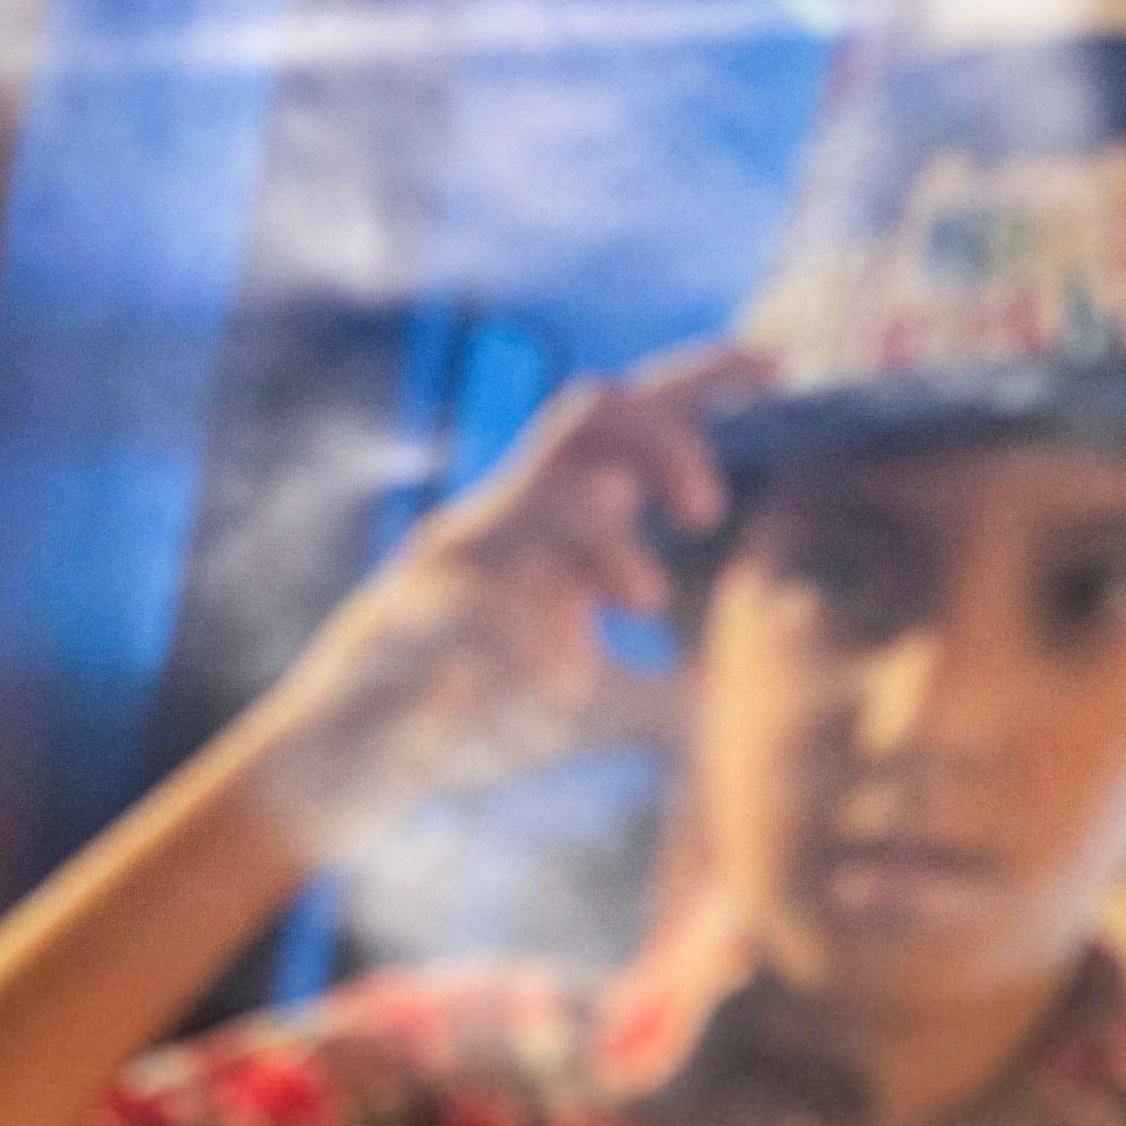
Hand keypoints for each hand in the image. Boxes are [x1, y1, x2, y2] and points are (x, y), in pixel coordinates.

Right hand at [237, 338, 766, 832]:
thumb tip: (726, 696)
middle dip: (665, 444)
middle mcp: (506, 516)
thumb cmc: (470, 719)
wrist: (346, 762)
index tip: (780, 363)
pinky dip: (535, 627)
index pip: (631, 417)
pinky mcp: (411, 610)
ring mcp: (455, 557)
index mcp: (551, 523)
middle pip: (591, 413)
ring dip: (602, 529)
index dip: (705, 376)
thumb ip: (655, 692)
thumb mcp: (587, 704)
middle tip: (708, 514)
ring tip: (646, 598)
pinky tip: (570, 670)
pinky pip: (478, 589)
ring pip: (537, 486)